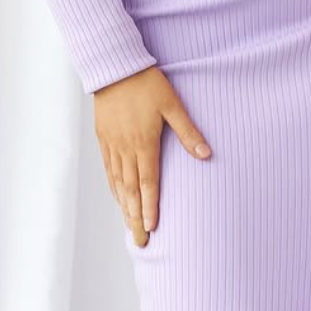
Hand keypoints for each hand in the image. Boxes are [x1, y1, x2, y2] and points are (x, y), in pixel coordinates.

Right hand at [93, 65, 211, 246]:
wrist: (115, 68)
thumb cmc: (147, 83)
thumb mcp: (172, 104)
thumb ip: (187, 131)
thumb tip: (206, 154)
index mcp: (144, 142)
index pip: (148, 182)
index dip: (150, 207)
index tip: (152, 228)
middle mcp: (126, 149)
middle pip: (131, 190)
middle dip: (135, 217)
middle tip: (139, 241)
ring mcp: (112, 145)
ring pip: (118, 183)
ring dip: (124, 207)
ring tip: (128, 227)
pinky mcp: (103, 139)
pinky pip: (108, 170)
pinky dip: (113, 188)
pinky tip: (117, 198)